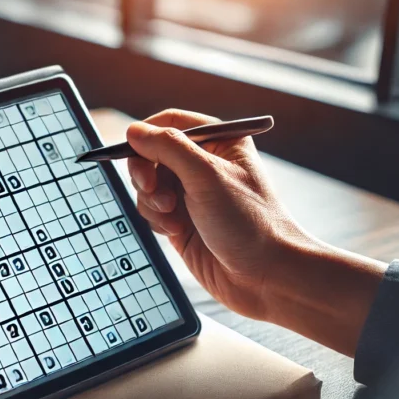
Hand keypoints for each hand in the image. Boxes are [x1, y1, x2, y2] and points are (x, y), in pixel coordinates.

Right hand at [126, 109, 385, 354]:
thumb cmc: (248, 221)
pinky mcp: (181, 222)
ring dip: (152, 200)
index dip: (148, 135)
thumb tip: (133, 131)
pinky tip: (174, 231)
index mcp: (219, 142)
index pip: (171, 123)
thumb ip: (168, 148)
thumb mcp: (207, 176)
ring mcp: (191, 194)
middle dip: (147, 173)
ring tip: (172, 218)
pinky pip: (152, 210)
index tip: (133, 152)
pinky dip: (155, 219)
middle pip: (152, 154)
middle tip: (151, 188)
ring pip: (148, 185)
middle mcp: (204, 164)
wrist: (266, 276)